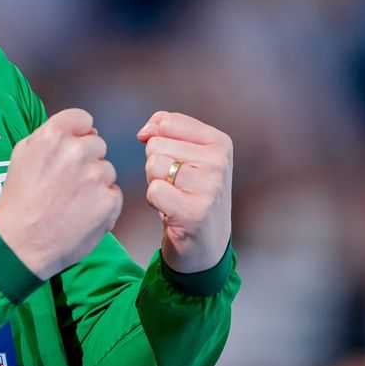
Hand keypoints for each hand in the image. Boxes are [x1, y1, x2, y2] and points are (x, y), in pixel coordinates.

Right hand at [0, 109, 121, 279]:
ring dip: (95, 182)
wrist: (21, 244)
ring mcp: (96, 176)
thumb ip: (50, 135)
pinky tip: (81, 214)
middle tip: (66, 182)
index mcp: (53, 136)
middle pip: (97, 144)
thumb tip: (84, 130)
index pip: (83, 119)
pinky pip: (114, 194)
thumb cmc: (19, 200)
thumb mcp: (22, 154)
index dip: (77, 134)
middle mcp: (77, 151)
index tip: (69, 150)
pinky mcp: (109, 201)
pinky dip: (102, 204)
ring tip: (71, 201)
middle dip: (85, 160)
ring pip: (107, 170)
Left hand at [139, 111, 232, 272]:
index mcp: (220, 142)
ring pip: (153, 165)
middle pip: (156, 145)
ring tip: (174, 196)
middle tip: (176, 185)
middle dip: (156, 165)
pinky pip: (153, 191)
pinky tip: (172, 211)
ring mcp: (209, 187)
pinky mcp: (194, 212)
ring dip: (155, 183)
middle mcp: (219, 162)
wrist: (206, 243)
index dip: (158, 141)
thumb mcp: (188, 155)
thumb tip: (143, 132)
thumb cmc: (191, 193)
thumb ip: (165, 131)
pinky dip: (154, 201)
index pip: (167, 122)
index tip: (176, 162)